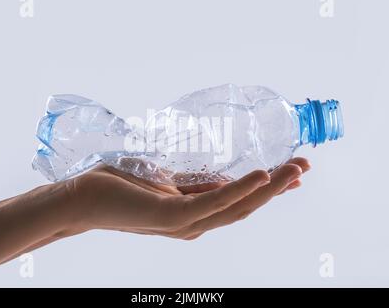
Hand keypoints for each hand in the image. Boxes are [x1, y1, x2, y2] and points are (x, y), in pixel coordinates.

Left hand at [68, 157, 309, 239]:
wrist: (83, 196)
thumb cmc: (124, 185)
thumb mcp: (171, 182)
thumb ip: (199, 184)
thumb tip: (229, 179)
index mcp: (195, 215)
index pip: (240, 203)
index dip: (269, 189)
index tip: (294, 172)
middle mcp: (194, 224)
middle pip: (245, 208)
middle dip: (277, 188)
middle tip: (305, 165)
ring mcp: (184, 223)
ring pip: (236, 208)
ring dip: (267, 189)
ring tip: (293, 169)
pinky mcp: (170, 216)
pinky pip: (212, 203)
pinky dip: (239, 190)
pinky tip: (260, 175)